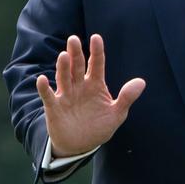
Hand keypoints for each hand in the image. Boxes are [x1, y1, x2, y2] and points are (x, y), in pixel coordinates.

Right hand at [35, 34, 145, 155]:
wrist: (81, 145)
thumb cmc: (99, 127)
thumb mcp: (117, 113)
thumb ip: (127, 97)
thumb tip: (141, 82)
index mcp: (95, 85)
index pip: (96, 64)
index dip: (96, 51)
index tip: (96, 38)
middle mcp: (79, 86)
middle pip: (77, 66)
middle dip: (76, 53)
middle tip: (74, 39)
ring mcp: (66, 95)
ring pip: (63, 77)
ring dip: (63, 67)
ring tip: (64, 55)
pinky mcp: (54, 107)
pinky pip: (48, 96)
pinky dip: (44, 88)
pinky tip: (42, 79)